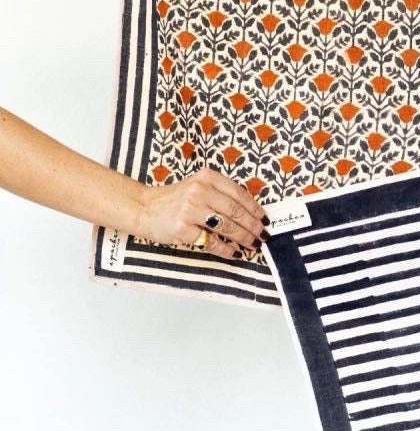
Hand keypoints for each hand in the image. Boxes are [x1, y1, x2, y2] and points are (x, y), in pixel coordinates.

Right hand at [135, 168, 266, 257]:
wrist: (143, 208)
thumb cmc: (174, 199)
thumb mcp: (198, 186)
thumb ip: (220, 194)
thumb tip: (250, 213)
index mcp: (206, 177)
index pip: (238, 194)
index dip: (255, 208)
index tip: (265, 219)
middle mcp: (199, 191)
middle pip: (236, 211)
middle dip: (253, 225)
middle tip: (263, 235)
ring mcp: (190, 210)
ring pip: (227, 227)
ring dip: (244, 238)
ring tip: (253, 244)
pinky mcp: (183, 230)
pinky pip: (211, 242)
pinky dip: (226, 249)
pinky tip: (235, 253)